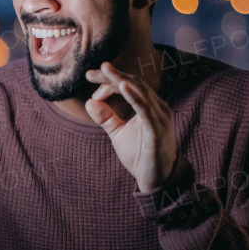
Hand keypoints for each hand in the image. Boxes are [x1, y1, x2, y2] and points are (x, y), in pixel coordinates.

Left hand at [83, 62, 176, 192]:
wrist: (157, 179)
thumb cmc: (140, 155)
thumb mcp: (118, 134)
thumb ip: (106, 117)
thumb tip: (89, 102)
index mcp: (150, 106)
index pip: (130, 85)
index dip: (109, 80)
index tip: (90, 79)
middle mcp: (158, 107)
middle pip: (134, 83)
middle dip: (112, 76)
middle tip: (91, 72)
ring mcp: (160, 117)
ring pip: (140, 92)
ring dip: (121, 80)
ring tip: (105, 69)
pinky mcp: (157, 130)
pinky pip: (145, 110)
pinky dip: (133, 97)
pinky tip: (121, 87)